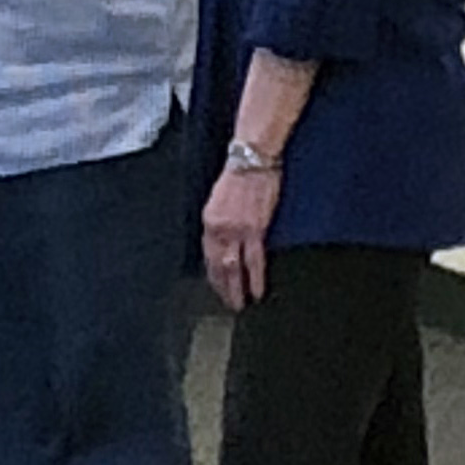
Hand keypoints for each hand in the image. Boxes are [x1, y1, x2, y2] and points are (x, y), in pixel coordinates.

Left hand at [201, 166, 282, 311]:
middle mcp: (218, 228)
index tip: (216, 286)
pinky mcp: (255, 230)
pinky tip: (256, 292)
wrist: (252, 160)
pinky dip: (254, 278)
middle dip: (221, 286)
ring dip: (235, 288)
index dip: (212, 272)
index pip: (207, 254)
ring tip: (239, 304)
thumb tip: (223, 238)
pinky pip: (254, 261)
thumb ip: (219, 221)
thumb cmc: (239, 176)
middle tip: (226, 303)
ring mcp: (236, 231)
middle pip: (216, 265)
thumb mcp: (220, 200)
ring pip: (232, 267)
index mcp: (208, 221)